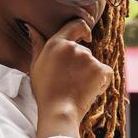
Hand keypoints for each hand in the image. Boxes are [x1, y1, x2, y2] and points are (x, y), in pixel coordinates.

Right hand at [25, 18, 112, 137]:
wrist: (58, 112)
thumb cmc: (45, 92)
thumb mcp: (36, 66)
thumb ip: (37, 45)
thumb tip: (31, 26)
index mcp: (57, 44)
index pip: (76, 25)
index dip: (84, 29)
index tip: (86, 37)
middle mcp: (73, 47)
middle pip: (84, 51)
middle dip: (81, 65)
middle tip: (71, 82)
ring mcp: (88, 58)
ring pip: (94, 64)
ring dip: (90, 74)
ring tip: (77, 89)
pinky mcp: (100, 70)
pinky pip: (106, 73)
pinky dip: (101, 82)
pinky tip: (89, 92)